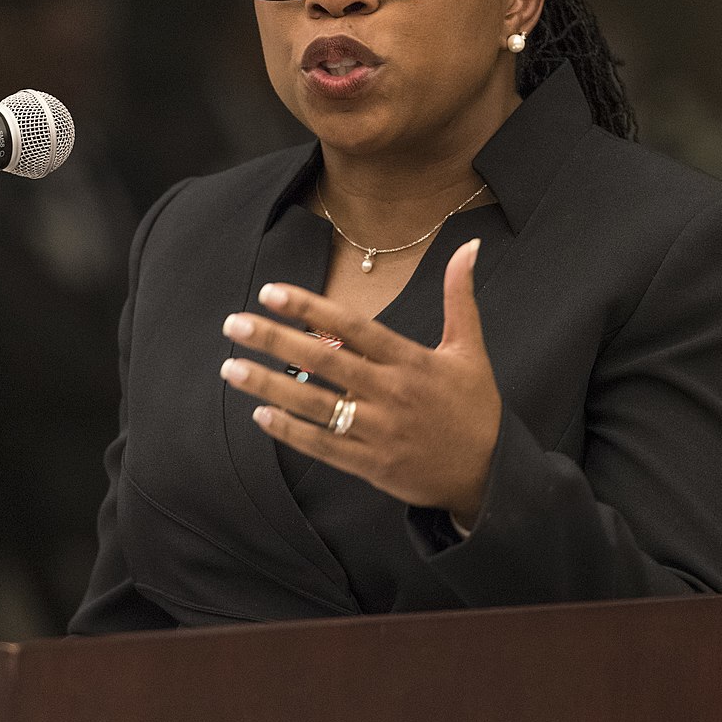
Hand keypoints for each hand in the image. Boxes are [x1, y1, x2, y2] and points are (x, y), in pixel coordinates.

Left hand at [218, 238, 500, 527]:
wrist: (490, 474)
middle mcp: (391, 393)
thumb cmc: (475, 406)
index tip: (272, 292)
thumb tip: (469, 247)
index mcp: (411, 361)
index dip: (310, 307)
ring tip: (231, 368)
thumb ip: (459, 297)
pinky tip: (260, 414)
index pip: (352, 326)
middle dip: (275, 341)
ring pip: (315, 405)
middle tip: (234, 324)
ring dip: (269, 387)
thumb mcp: (470, 348)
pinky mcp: (373, 464)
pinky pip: (324, 446)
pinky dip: (291, 431)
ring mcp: (380, 431)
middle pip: (324, 361)